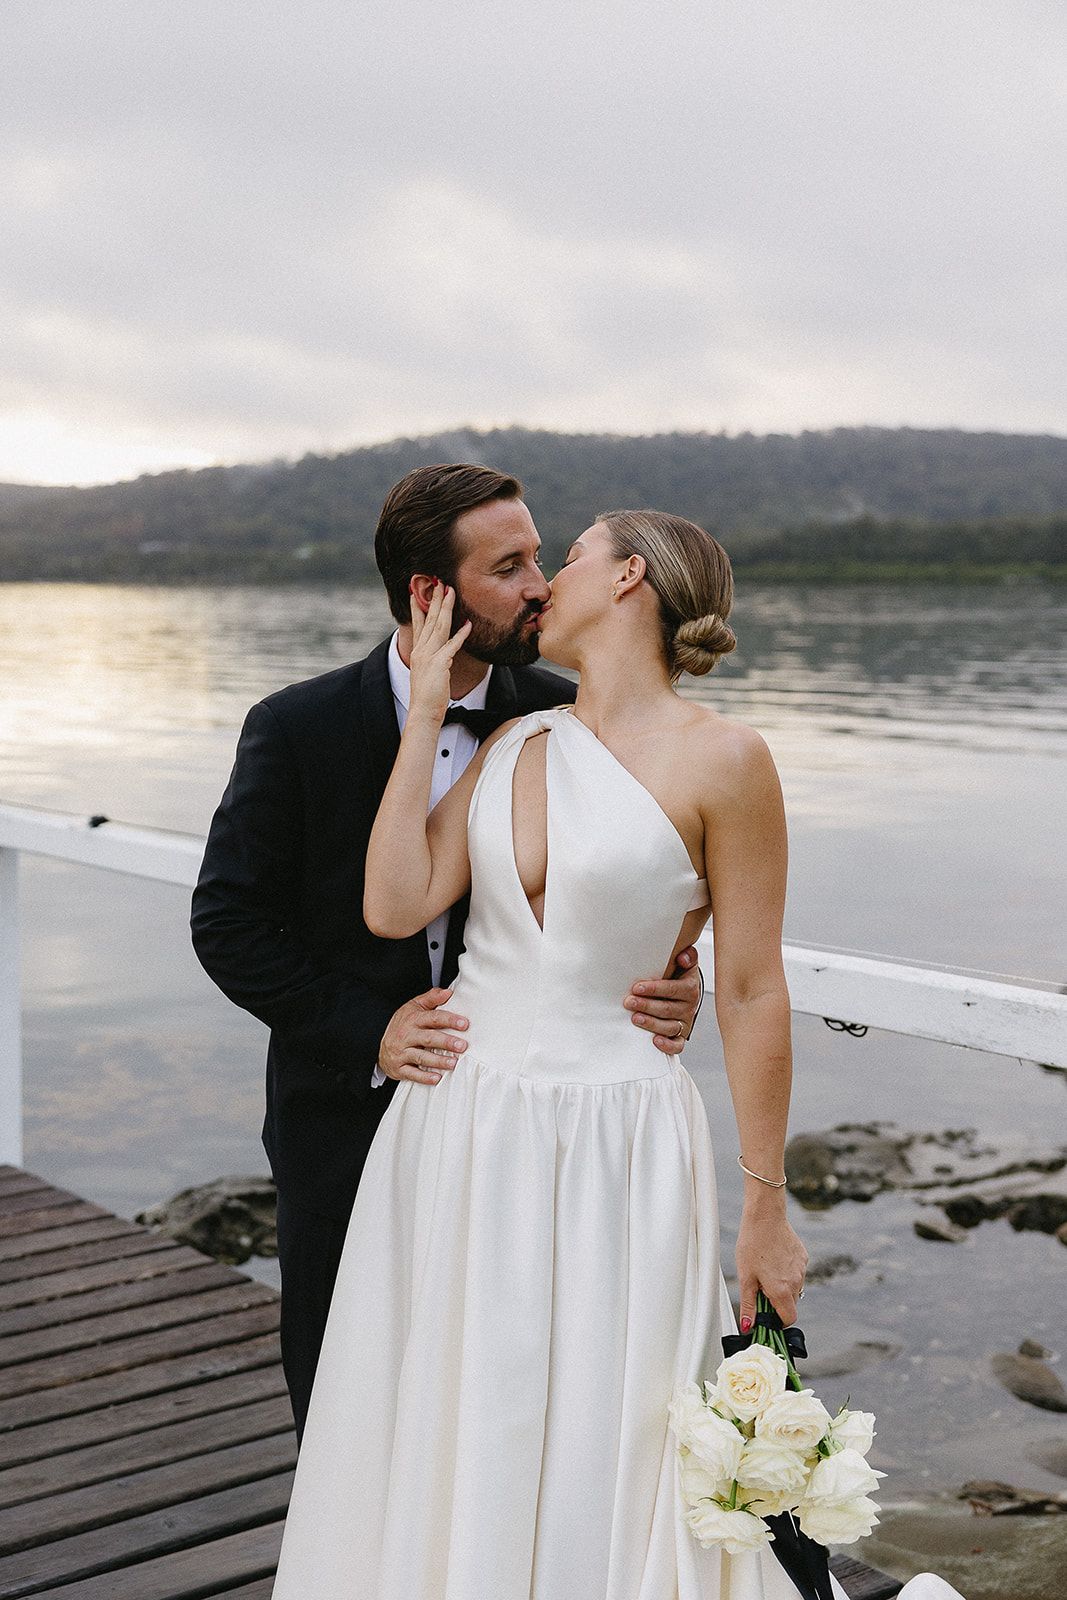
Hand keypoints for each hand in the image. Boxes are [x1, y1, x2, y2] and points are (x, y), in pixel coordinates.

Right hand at [377, 987, 468, 1084]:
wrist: (378, 1043)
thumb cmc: (403, 1024)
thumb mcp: (414, 1007)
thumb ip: (431, 998)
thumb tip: (449, 992)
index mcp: (413, 1019)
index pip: (433, 1018)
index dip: (449, 1020)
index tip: (464, 1024)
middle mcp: (406, 1035)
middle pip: (428, 1038)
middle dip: (446, 1042)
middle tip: (462, 1046)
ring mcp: (401, 1052)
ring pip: (421, 1057)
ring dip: (438, 1061)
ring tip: (453, 1063)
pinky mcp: (399, 1068)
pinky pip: (412, 1073)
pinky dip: (424, 1077)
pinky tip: (437, 1078)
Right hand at [408, 582, 471, 725]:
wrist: (422, 712)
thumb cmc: (428, 696)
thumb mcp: (428, 674)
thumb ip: (434, 660)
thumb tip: (443, 654)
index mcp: (417, 652)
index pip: (417, 624)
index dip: (417, 607)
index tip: (415, 592)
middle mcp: (421, 650)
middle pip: (429, 619)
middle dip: (434, 599)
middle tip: (438, 582)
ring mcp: (429, 655)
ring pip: (439, 626)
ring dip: (446, 607)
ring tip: (450, 591)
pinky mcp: (440, 664)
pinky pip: (452, 645)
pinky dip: (461, 634)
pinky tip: (468, 624)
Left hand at [623, 947, 701, 1054]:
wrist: (684, 992)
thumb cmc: (678, 977)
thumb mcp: (684, 965)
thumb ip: (688, 957)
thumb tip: (684, 956)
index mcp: (689, 988)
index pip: (672, 989)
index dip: (654, 989)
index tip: (637, 988)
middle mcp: (689, 1007)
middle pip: (667, 1009)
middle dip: (646, 1006)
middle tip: (628, 1002)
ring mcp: (685, 1022)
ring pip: (670, 1027)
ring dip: (651, 1023)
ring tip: (635, 1019)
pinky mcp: (681, 1036)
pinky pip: (677, 1045)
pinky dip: (667, 1045)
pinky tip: (655, 1041)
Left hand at [736, 1204, 807, 1328]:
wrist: (765, 1217)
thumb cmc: (752, 1245)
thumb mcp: (745, 1277)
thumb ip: (749, 1305)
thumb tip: (748, 1327)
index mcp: (782, 1290)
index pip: (788, 1319)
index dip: (777, 1321)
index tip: (766, 1313)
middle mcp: (796, 1282)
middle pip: (791, 1304)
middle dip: (778, 1302)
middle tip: (761, 1287)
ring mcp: (802, 1269)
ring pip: (794, 1288)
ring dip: (783, 1286)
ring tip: (766, 1269)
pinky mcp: (803, 1257)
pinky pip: (797, 1272)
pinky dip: (787, 1272)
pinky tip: (774, 1258)